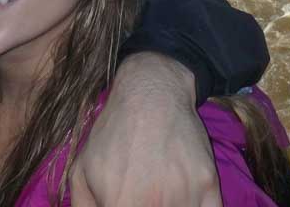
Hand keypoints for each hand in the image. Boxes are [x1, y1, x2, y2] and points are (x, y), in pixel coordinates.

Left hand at [71, 52, 222, 206]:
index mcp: (119, 205)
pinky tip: (187, 198)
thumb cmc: (113, 132)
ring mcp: (185, 195)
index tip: (128, 204)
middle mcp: (154, 205)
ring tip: (164, 194)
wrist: (151, 94)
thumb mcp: (81, 170)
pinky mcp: (208, 182)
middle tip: (147, 197)